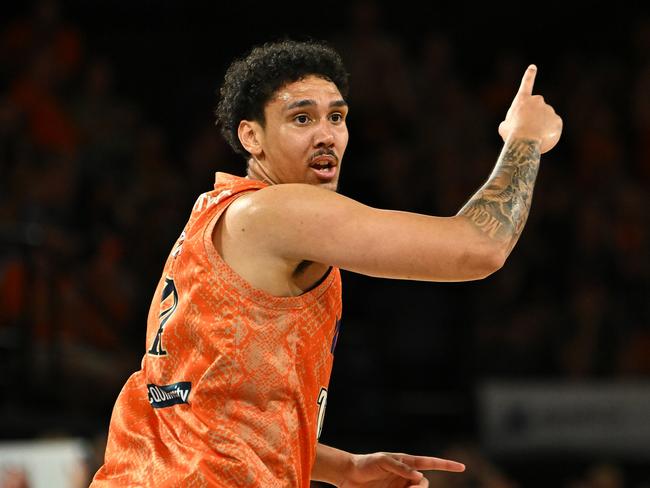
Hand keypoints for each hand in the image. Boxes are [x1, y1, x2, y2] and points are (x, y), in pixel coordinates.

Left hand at [338, 451, 464, 487]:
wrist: (349, 476)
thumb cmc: (366, 463)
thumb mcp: (382, 460)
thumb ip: (401, 467)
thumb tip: (419, 476)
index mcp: (406, 462)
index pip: (430, 463)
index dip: (447, 465)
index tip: (462, 467)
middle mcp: (406, 476)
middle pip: (424, 484)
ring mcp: (401, 487)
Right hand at [498, 65, 562, 152]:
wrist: (526, 142)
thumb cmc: (512, 135)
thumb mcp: (504, 127)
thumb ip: (510, 122)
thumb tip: (514, 125)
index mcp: (522, 100)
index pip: (526, 84)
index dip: (529, 75)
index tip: (533, 67)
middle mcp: (537, 101)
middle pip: (536, 108)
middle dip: (533, 116)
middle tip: (526, 128)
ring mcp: (548, 110)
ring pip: (545, 118)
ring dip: (540, 126)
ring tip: (532, 137)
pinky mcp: (557, 120)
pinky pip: (552, 126)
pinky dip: (548, 132)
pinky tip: (542, 139)